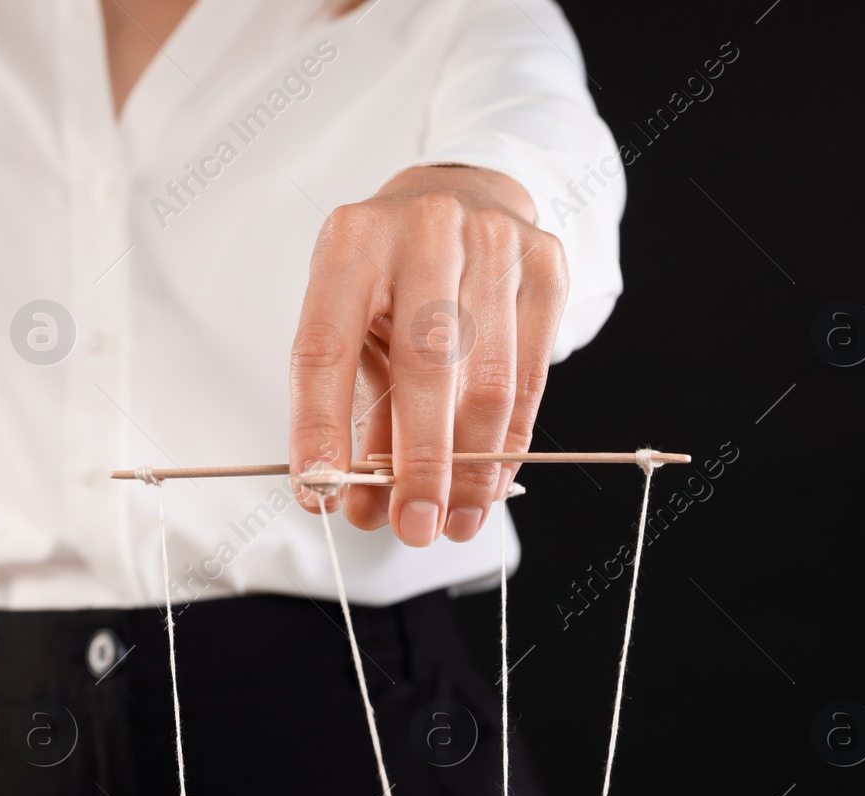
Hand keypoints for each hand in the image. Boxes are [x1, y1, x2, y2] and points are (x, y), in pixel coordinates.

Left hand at [289, 165, 568, 543]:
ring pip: (489, 378)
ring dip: (474, 466)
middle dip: (420, 462)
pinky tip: (492, 481)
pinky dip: (511, 441)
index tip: (318, 495)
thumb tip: (365, 506)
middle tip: (414, 528)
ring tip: (457, 522)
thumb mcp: (359, 326)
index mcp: (352, 242)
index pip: (326, 346)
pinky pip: (532, 375)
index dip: (319, 427)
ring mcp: (494, 243)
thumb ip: (360, 410)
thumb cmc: (398, 281)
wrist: (467, 198)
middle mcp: (425, 230)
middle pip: (424, 364)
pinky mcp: (546, 267)